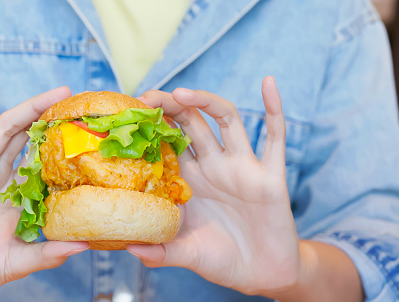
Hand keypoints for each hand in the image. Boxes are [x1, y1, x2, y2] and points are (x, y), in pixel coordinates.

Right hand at [0, 87, 88, 300]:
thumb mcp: (18, 262)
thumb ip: (48, 253)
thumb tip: (84, 245)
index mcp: (14, 196)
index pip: (39, 159)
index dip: (57, 143)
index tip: (81, 129)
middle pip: (23, 137)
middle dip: (44, 115)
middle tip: (69, 96)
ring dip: (22, 109)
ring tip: (51, 95)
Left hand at [128, 77, 299, 294]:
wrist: (262, 274)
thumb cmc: (221, 260)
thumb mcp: (186, 254)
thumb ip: (160, 251)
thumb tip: (127, 246)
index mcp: (190, 180)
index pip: (168, 142)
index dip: (151, 126)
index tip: (129, 113)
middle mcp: (214, 166)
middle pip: (192, 124)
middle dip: (171, 106)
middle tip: (148, 97)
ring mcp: (242, 168)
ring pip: (226, 121)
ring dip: (207, 102)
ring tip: (183, 93)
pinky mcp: (271, 176)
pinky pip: (276, 138)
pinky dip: (274, 110)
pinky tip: (269, 84)